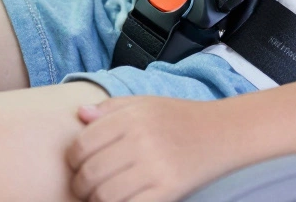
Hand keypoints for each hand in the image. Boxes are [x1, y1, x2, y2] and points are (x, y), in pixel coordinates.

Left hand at [67, 97, 248, 201]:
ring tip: (101, 196)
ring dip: (97, 200)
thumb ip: (110, 108)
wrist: (223, 132)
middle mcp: (142, 140)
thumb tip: (80, 115)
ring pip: (106, 195)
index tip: (77, 164)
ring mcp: (156, 167)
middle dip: (81, 184)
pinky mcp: (169, 189)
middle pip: (91, 172)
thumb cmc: (180, 117)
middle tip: (86, 186)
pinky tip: (122, 199)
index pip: (82, 144)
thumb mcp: (145, 103)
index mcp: (132, 117)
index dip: (72, 159)